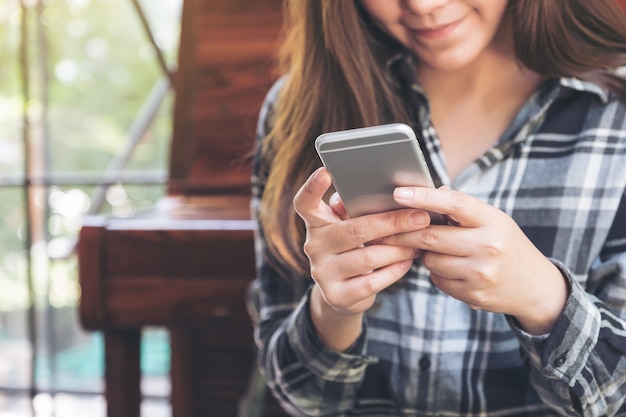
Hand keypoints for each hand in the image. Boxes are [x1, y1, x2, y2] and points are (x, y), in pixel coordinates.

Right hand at [293, 168, 429, 348]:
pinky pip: (372, 282)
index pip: (304, 203)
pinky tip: (408, 262)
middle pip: (354, 230)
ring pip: (368, 258)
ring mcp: (323, 273)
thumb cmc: (353, 248)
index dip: (312, 187)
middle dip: (392, 223)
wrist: (342, 293)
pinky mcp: (336, 296)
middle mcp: (314, 246)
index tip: (325, 171)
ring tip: (419, 242)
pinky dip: (394, 271)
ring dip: (398, 249)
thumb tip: (387, 195)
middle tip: (420, 217)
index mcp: (316, 223)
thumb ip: (357, 211)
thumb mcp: (349, 227)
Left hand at [387, 186, 568, 334]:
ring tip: (437, 249)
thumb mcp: (494, 220)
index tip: (398, 192)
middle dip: (404, 232)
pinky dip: (436, 272)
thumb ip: (462, 208)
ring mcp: (481, 273)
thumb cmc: (505, 244)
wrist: (534, 286)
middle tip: (386, 229)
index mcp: (493, 220)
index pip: (453, 203)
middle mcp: (488, 246)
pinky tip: (451, 268)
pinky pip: (437, 280)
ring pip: (430, 260)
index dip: (423, 197)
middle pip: (430, 236)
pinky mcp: (473, 294)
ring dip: (424, 254)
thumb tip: (427, 193)